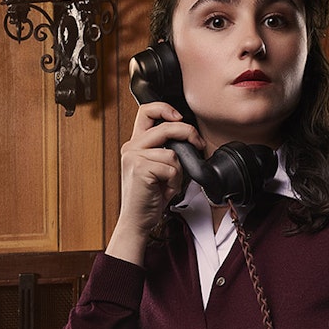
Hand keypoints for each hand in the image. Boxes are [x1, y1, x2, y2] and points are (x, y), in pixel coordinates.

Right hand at [105, 102, 203, 264]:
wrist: (138, 220)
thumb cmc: (150, 197)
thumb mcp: (158, 168)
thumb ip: (166, 150)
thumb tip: (188, 138)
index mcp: (135, 144)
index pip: (147, 111)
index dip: (166, 109)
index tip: (180, 118)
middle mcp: (131, 147)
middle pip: (166, 126)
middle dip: (188, 133)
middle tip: (197, 144)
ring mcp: (134, 157)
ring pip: (172, 153)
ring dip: (178, 171)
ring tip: (169, 183)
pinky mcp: (140, 169)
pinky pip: (171, 168)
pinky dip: (174, 181)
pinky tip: (164, 190)